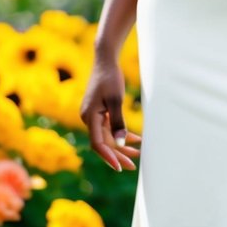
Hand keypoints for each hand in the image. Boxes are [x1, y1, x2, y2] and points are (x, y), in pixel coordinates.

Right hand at [80, 56, 141, 172]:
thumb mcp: (116, 99)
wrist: (105, 59)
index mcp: (89, 116)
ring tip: (138, 154)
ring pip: (107, 136)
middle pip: (103, 142)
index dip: (109, 157)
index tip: (120, 167)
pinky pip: (109, 127)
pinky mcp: (98, 111)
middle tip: (133, 166)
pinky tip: (135, 139)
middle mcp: (88, 118)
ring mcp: (93, 115)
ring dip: (121, 145)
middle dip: (119, 154)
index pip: (98, 144)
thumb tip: (120, 143)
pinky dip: (120, 133)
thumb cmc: (110, 77)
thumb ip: (118, 121)